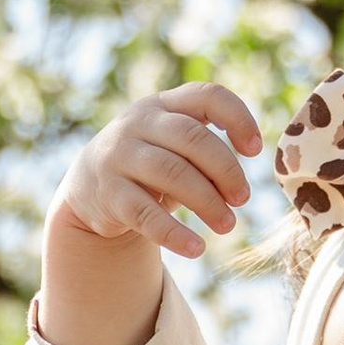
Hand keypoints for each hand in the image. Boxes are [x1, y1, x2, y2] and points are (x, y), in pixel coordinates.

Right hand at [54, 81, 261, 264]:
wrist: (88, 188)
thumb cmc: (148, 165)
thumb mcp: (171, 145)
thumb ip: (205, 149)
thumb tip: (241, 182)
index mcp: (163, 104)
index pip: (207, 96)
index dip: (238, 118)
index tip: (255, 150)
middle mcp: (138, 123)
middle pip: (192, 138)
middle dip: (226, 170)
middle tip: (242, 199)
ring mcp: (119, 156)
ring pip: (172, 173)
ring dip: (207, 202)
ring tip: (228, 225)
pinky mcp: (109, 194)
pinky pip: (146, 214)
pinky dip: (175, 233)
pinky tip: (196, 248)